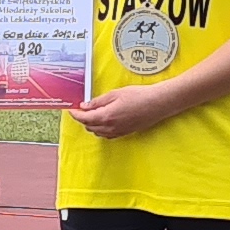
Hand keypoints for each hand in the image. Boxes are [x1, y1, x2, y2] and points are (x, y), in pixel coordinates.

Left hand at [68, 82, 186, 139]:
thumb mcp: (115, 94)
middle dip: (83, 118)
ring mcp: (118, 132)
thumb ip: (98, 102)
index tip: (71, 109)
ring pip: (97, 132)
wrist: (157, 104)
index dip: (75, 114)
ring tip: (93, 113)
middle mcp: (110, 127)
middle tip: (82, 108)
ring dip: (92, 124)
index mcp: (105, 116)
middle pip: (89, 126)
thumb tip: (85, 106)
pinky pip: (107, 135)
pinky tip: (104, 121)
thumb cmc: (138, 96)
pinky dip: (101, 129)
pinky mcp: (124, 133)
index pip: (84, 118)